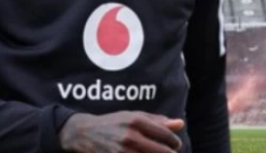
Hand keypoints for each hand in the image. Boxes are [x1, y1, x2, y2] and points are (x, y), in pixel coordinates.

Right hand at [58, 111, 184, 152]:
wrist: (84, 133)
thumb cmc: (112, 123)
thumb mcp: (133, 116)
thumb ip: (157, 121)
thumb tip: (181, 123)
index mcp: (136, 121)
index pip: (166, 136)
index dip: (175, 142)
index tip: (175, 145)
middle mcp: (130, 136)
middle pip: (163, 152)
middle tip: (169, 152)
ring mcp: (123, 152)